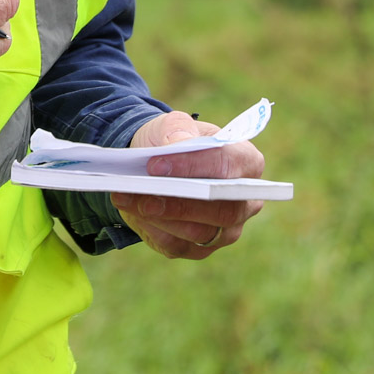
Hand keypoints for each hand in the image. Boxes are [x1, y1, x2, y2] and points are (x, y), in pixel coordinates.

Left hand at [112, 111, 265, 259]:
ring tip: (126, 199)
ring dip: (159, 217)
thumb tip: (179, 143)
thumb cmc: (173, 141)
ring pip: (198, 233)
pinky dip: (152, 229)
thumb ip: (177, 129)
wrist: (157, 165)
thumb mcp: (172, 125)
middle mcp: (244, 201)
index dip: (193, 165)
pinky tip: (131, 213)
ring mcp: (226, 230)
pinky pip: (178, 245)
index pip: (228, 165)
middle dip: (178, 202)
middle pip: (221, 209)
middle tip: (140, 191)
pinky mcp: (201, 249)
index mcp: (246, 162)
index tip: (156, 165)